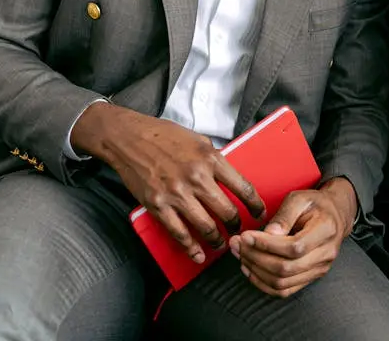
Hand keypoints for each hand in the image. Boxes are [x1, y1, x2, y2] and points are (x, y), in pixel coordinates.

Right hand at [70, 102, 265, 263]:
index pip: (244, 188)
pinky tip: (198, 254)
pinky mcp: (158, 206)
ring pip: (206, 227)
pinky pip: (179, 233)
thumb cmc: (163, 135)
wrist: (129, 138)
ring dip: (217, 240)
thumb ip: (215, 159)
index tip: (259, 214)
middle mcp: (197, 178)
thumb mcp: (199, 140)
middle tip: (238, 231)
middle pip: (228, 212)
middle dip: (237, 226)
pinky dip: (191, 248)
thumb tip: (230, 178)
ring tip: (221, 244)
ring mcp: (177, 194)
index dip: (256, 206)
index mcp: (211, 159)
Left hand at [229, 177, 357, 297]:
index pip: (293, 247)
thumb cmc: (314, 204)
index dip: (265, 245)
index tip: (245, 236)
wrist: (334, 216)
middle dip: (255, 257)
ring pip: (282, 282)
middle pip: (285, 268)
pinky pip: (284, 290)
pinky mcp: (311, 277)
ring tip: (239, 254)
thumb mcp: (299, 198)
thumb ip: (284, 215)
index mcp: (326, 230)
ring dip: (255, 271)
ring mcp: (319, 269)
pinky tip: (249, 269)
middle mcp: (326, 254)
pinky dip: (263, 283)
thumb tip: (268, 234)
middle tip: (236, 244)